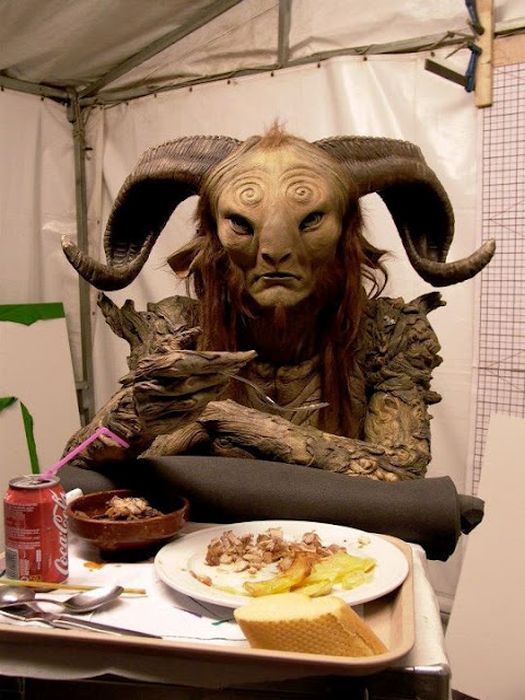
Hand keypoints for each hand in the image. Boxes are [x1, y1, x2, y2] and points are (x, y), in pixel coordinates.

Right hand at [133, 348, 256, 434]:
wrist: (129, 411)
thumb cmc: (152, 379)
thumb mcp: (160, 357)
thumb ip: (179, 342)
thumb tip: (198, 330)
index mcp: (152, 366)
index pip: (189, 361)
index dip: (215, 360)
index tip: (238, 357)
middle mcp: (149, 386)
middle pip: (190, 382)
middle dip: (214, 377)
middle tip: (233, 370)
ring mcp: (152, 407)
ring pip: (189, 401)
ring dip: (210, 393)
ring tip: (223, 383)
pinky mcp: (157, 424)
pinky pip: (185, 417)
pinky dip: (199, 409)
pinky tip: (208, 399)